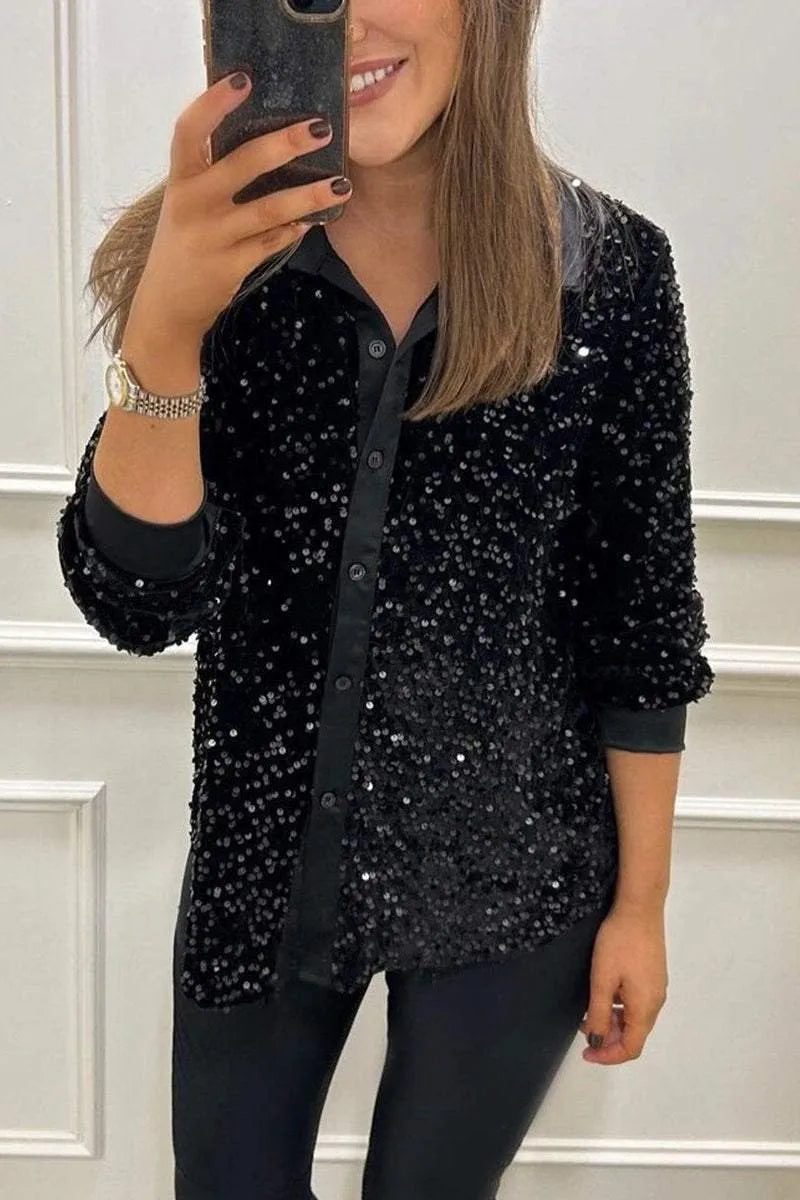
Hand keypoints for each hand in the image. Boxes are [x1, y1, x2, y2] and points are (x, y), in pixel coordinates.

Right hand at [125, 72, 352, 348]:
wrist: (167, 307)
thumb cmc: (183, 244)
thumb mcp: (186, 205)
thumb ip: (211, 176)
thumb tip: (262, 139)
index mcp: (179, 181)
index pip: (188, 131)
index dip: (213, 103)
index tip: (243, 79)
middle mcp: (193, 205)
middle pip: (243, 164)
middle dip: (285, 144)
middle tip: (320, 129)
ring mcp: (213, 237)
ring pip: (270, 209)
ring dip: (310, 195)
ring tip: (342, 185)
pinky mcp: (231, 266)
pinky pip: (272, 241)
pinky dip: (295, 229)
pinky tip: (314, 220)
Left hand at [578, 902, 667, 1064]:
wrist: (639, 907)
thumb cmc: (619, 943)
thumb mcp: (602, 980)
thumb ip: (599, 1014)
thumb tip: (597, 1041)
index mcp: (645, 1008)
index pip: (631, 1048)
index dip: (608, 1056)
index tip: (586, 1052)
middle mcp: (656, 1001)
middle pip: (634, 1034)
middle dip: (608, 1037)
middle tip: (583, 1026)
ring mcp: (657, 987)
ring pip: (635, 1018)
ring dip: (613, 1021)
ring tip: (589, 1009)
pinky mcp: (654, 974)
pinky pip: (637, 1002)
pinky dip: (620, 1007)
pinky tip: (604, 992)